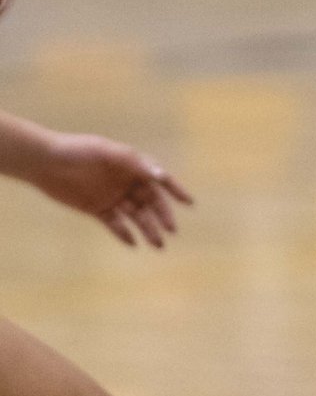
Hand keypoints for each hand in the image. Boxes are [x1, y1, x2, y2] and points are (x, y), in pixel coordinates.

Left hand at [30, 133, 191, 249]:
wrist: (46, 162)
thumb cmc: (78, 151)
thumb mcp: (108, 153)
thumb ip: (135, 163)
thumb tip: (160, 176)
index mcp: (132, 166)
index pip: (160, 180)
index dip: (175, 190)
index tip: (189, 203)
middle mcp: (126, 182)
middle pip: (150, 202)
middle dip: (162, 216)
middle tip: (171, 230)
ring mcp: (113, 196)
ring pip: (136, 216)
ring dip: (147, 229)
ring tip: (158, 244)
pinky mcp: (98, 209)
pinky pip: (115, 224)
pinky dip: (124, 233)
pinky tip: (133, 243)